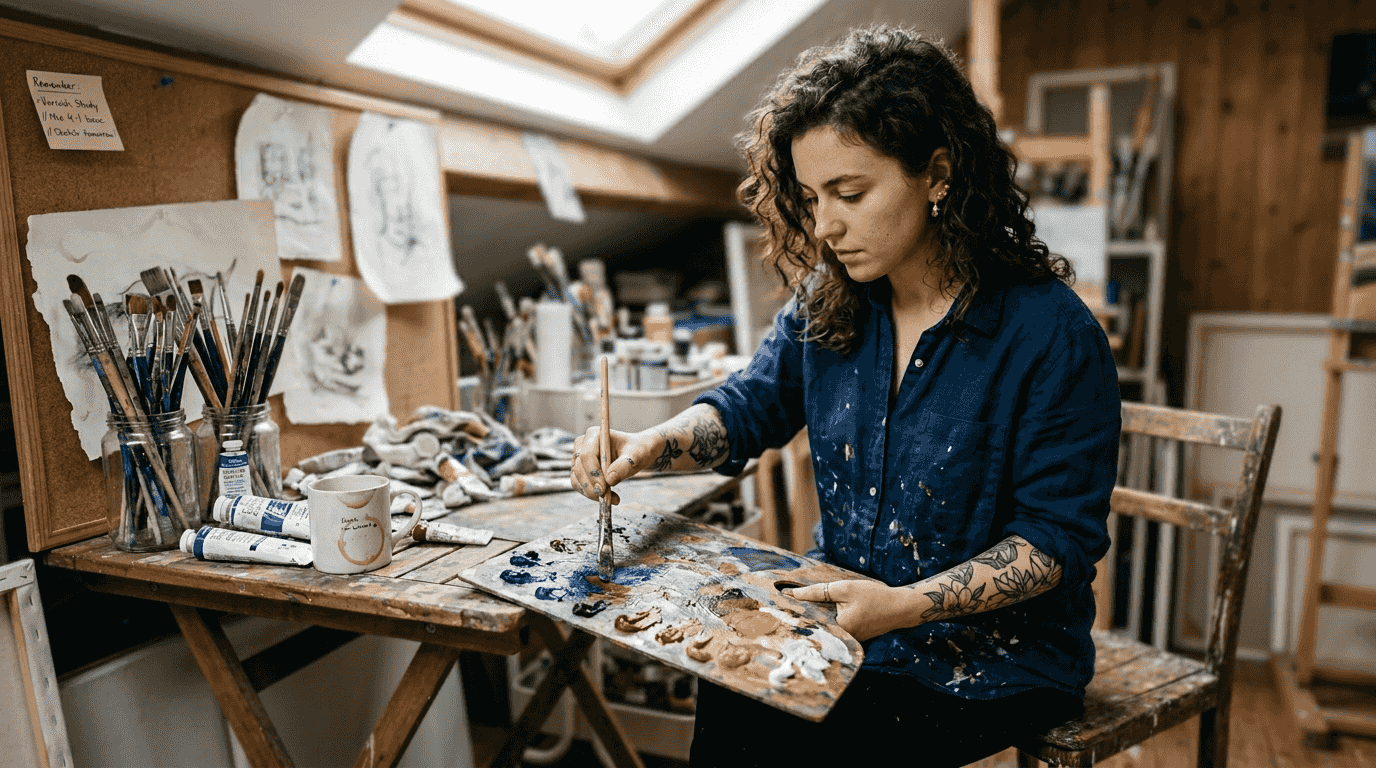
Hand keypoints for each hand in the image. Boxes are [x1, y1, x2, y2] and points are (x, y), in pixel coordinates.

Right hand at [569, 427, 655, 503]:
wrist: (635, 455)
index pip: (587, 455)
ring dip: (592, 493)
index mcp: (594, 435)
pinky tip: (609, 497)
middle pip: (579, 468)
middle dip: (592, 486)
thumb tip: (609, 479)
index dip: (593, 473)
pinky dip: (592, 494)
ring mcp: (579, 458)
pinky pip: (580, 485)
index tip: (603, 488)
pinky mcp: (580, 470)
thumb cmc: (636, 451)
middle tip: (608, 498)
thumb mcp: (636, 456)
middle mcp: (582, 445)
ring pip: (577, 479)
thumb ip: (624, 465)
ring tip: (613, 498)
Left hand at [788, 580, 915, 641]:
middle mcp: (842, 638)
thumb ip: (818, 591)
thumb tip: (793, 594)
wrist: (901, 607)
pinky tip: (817, 609)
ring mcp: (847, 639)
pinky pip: (834, 627)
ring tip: (795, 605)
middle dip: (800, 615)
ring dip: (812, 617)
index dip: (792, 613)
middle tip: (780, 605)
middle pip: (815, 626)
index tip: (774, 606)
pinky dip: (825, 618)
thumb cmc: (875, 596)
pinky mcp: (852, 637)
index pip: (808, 622)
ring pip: (824, 627)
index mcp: (838, 629)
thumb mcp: (845, 589)